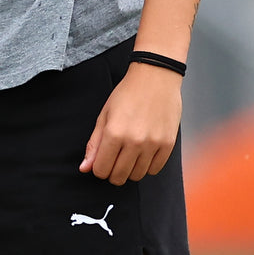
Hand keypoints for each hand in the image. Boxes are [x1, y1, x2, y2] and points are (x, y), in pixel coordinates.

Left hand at [80, 63, 182, 184]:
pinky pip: (154, 170)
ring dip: (130, 170)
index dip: (98, 168)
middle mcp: (134, 141)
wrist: (155, 77)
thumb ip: (95, 144)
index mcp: (114, 133)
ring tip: (129, 154)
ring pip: (137, 176)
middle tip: (114, 159)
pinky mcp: (168, 144)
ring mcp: (153, 144)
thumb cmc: (127, 94)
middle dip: (112, 172)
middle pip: (119, 176)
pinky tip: (143, 153)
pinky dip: (147, 166)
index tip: (102, 160)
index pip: (101, 170)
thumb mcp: (104, 115)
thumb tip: (85, 168)